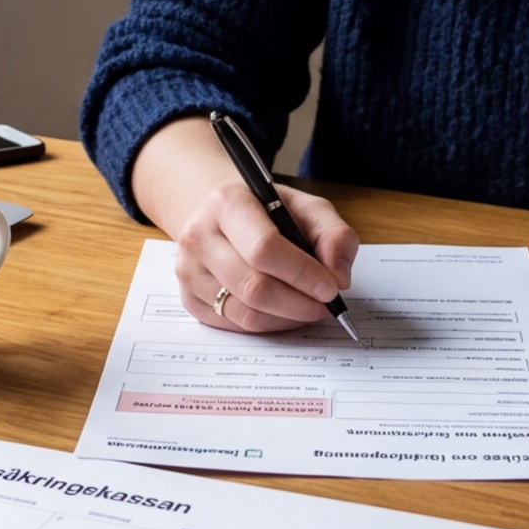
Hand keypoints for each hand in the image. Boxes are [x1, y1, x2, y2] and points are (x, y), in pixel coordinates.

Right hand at [130, 116, 356, 332]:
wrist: (218, 213)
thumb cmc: (266, 210)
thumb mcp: (306, 207)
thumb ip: (334, 234)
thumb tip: (339, 277)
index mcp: (228, 203)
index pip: (264, 248)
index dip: (302, 273)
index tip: (331, 288)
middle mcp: (199, 236)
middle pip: (254, 287)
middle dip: (299, 303)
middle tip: (326, 306)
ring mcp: (188, 270)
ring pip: (244, 313)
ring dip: (286, 318)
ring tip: (309, 308)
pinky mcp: (188, 298)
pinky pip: (234, 325)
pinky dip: (268, 325)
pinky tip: (284, 312)